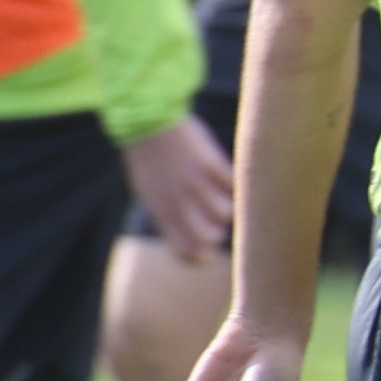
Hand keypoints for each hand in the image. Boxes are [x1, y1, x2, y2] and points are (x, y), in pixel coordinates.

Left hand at [116, 113, 233, 262]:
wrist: (147, 122)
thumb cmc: (148, 159)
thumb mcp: (151, 191)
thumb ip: (170, 211)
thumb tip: (197, 229)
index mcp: (161, 211)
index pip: (184, 250)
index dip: (199, 258)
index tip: (206, 255)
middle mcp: (178, 201)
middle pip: (208, 237)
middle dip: (216, 236)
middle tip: (214, 225)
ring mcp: (195, 183)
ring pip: (224, 213)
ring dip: (226, 208)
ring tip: (220, 196)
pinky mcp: (210, 165)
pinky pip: (232, 185)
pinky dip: (234, 185)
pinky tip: (226, 178)